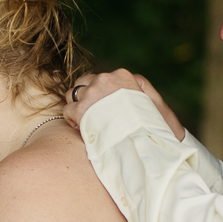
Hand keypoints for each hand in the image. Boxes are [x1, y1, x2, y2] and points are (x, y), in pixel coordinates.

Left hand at [64, 69, 186, 140]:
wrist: (148, 146)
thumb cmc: (155, 127)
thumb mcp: (152, 100)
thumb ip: (138, 86)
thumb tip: (130, 80)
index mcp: (123, 76)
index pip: (100, 78)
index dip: (98, 93)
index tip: (103, 109)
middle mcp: (105, 79)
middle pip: (83, 83)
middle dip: (85, 99)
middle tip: (92, 116)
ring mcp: (92, 94)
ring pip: (72, 95)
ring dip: (77, 108)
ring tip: (88, 123)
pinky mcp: (81, 110)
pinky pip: (67, 111)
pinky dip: (73, 121)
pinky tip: (84, 131)